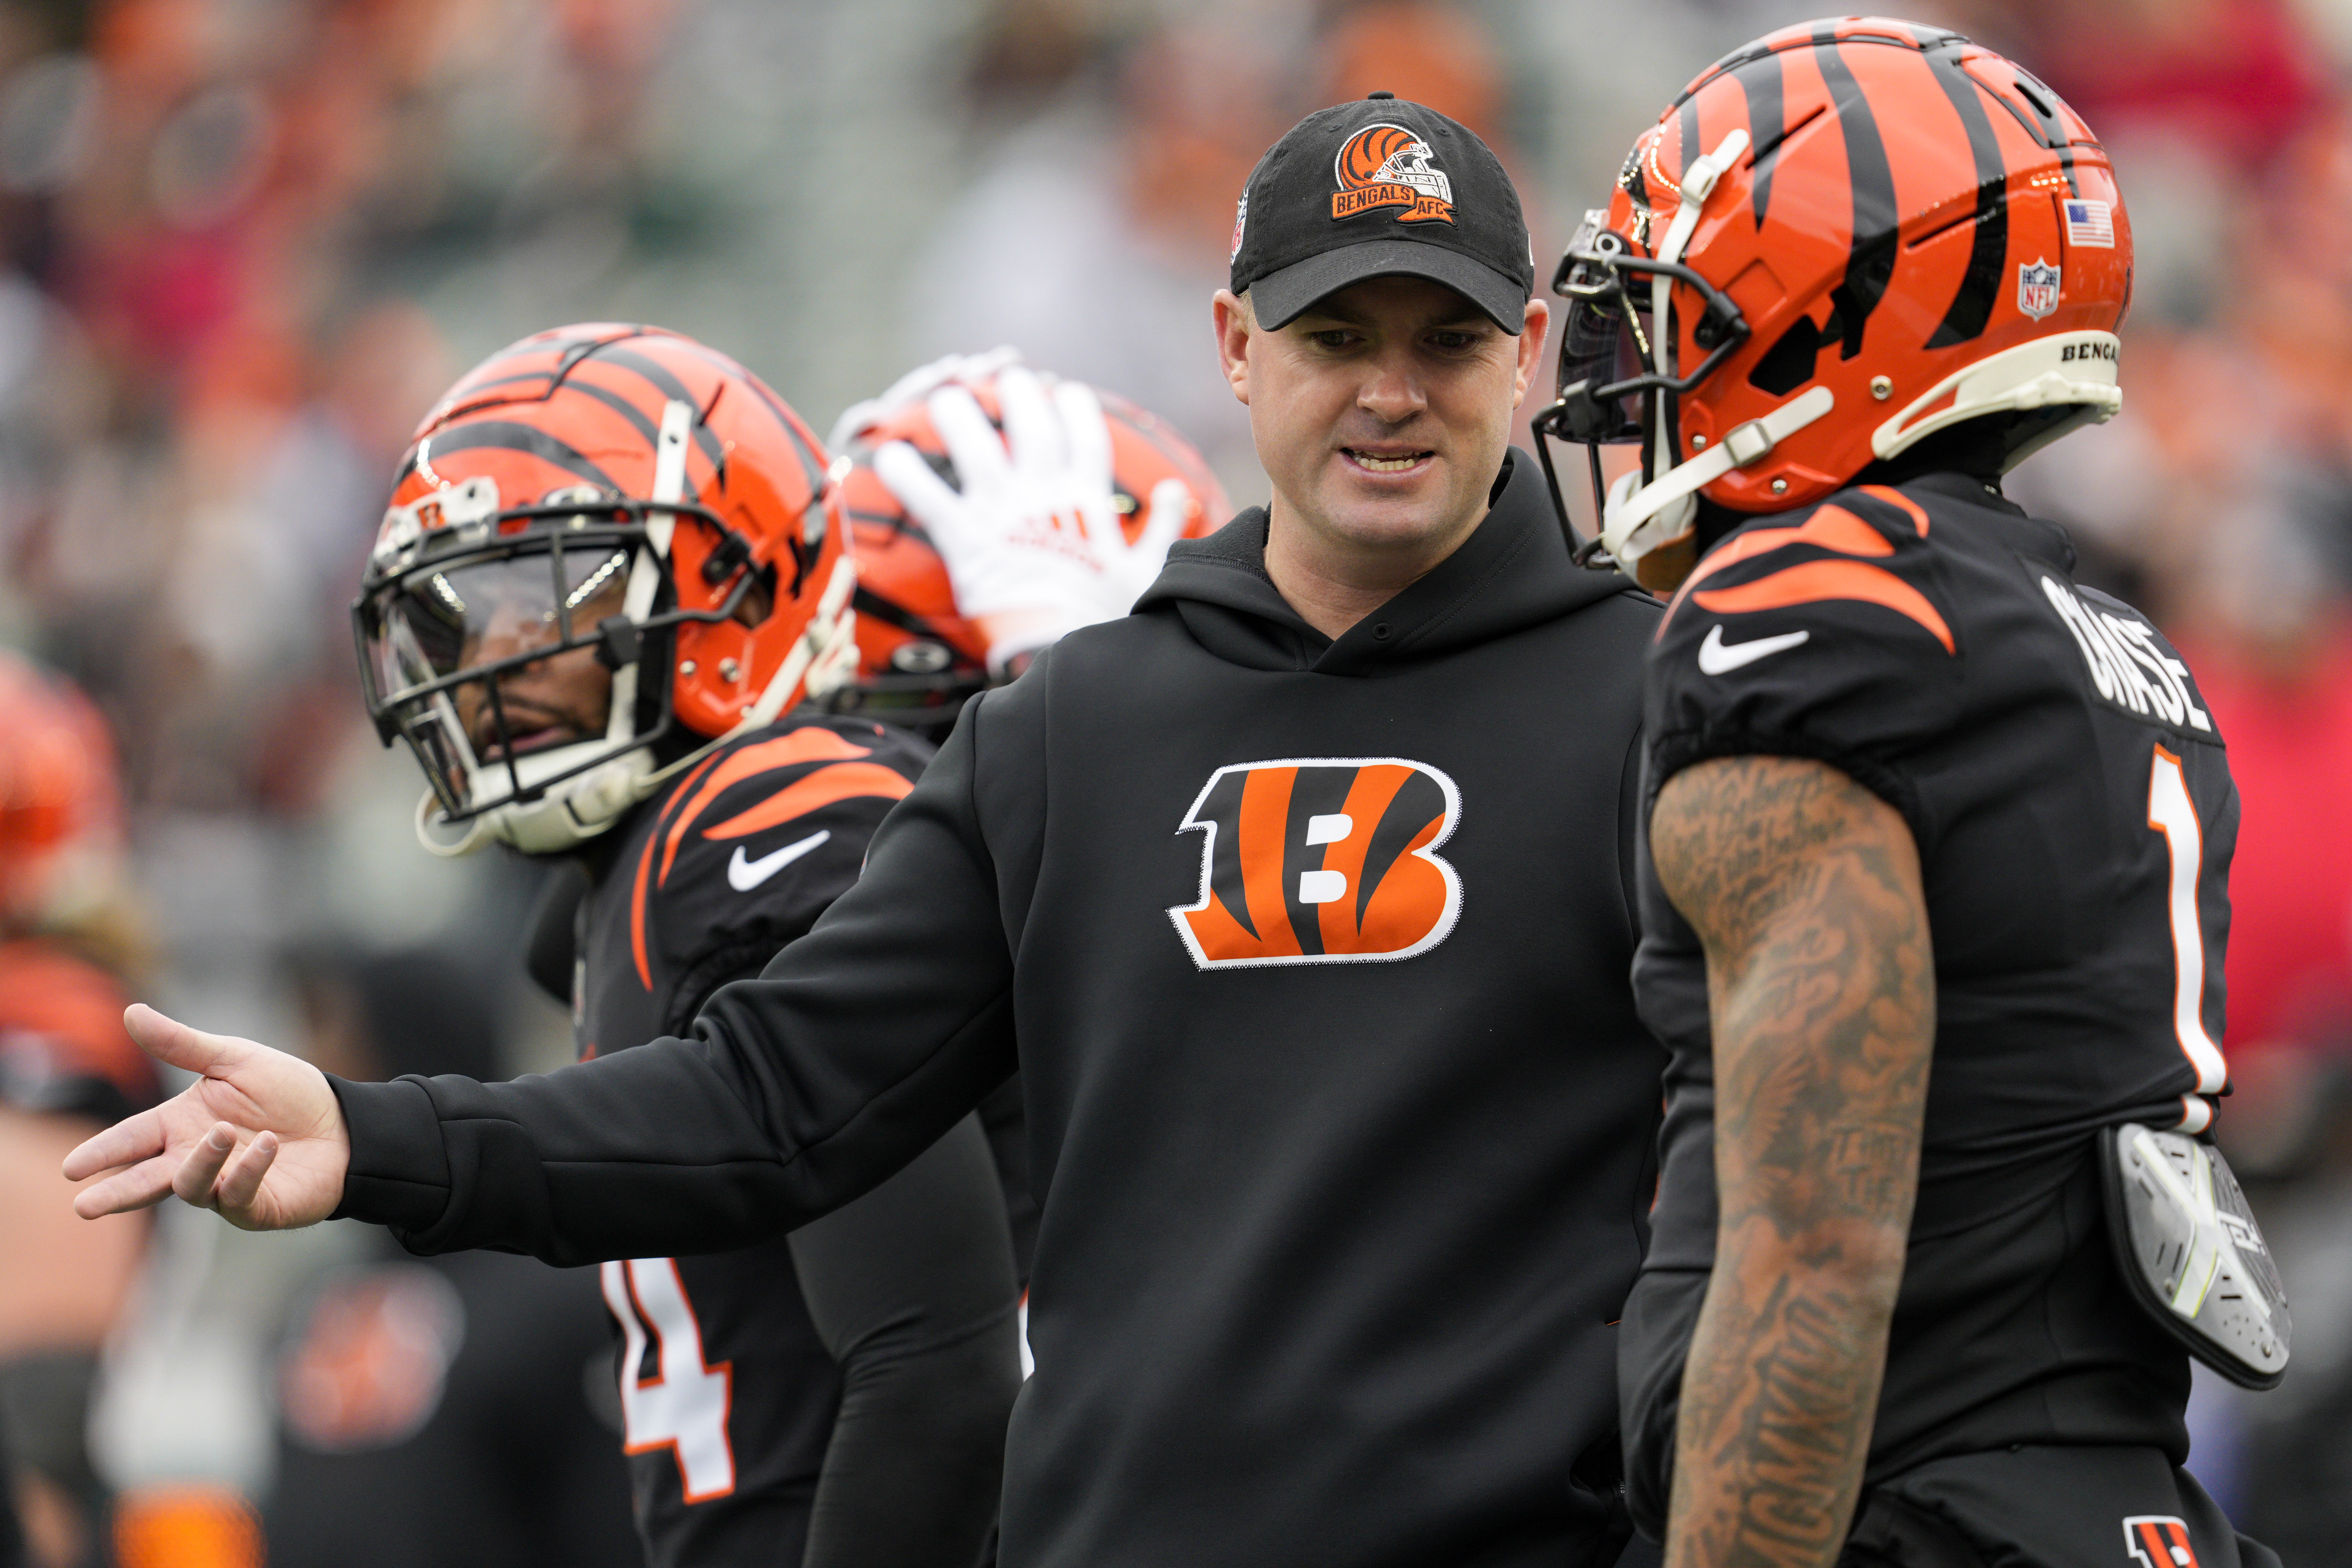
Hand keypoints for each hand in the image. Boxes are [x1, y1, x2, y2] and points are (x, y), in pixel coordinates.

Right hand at [62, 1004, 349, 1229]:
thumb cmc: (288, 1092)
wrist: (343, 1122)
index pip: (133, 1139)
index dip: (104, 1153)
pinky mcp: (255, 1205)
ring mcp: (222, 1187)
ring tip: (223, 1131)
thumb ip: (181, 1044)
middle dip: (116, 1193)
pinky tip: (265, 1145)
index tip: (71, 1168)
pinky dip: (248, 1170)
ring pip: (191, 1186)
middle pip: (146, 1180)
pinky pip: (240, 1193)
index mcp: (181, 1125)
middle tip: (84, 1206)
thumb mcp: (235, 1060)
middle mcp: (194, 1160)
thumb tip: (130, 1012)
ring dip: (203, 1161)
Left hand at [871, 366, 1192, 670]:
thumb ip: (1162, 525)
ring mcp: (1004, 514)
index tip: (1067, 392)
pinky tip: (888, 455)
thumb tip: (1179, 490)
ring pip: (976, 449)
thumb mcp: (1148, 570)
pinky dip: (906, 476)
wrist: (1068, 651)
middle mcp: (1044, 496)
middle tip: (1008, 376)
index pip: (1084, 439)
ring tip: (944, 396)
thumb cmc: (1110, 619)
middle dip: (1020, 396)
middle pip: (1030, 428)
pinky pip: (930, 499)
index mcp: (1087, 501)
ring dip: (958, 418)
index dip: (1076, 411)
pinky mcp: (968, 541)